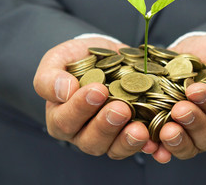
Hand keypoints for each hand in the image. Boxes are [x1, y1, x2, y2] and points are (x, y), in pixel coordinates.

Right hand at [33, 37, 157, 158]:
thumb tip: (63, 91)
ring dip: (126, 140)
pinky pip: (136, 146)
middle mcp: (82, 133)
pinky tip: (155, 141)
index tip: (97, 90)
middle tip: (121, 109)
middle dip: (106, 125)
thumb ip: (50, 76)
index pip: (65, 120)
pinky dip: (147, 145)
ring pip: (113, 149)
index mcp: (61, 117)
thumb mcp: (58, 59)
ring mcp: (107, 137)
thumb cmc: (78, 58)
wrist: (106, 56)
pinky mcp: (129, 135)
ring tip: (140, 128)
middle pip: (90, 140)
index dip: (80, 108)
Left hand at [151, 34, 205, 162]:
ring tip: (167, 129)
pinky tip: (152, 146)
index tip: (195, 89)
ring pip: (190, 147)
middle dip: (194, 122)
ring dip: (178, 141)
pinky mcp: (172, 134)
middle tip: (179, 108)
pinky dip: (160, 150)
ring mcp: (193, 135)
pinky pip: (167, 149)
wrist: (191, 51)